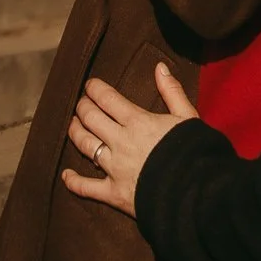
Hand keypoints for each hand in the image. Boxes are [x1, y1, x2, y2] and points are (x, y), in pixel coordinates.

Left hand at [63, 64, 195, 217]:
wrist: (195, 192)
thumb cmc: (194, 152)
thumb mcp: (187, 116)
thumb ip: (172, 91)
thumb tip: (159, 67)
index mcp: (137, 122)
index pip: (107, 99)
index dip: (95, 89)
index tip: (89, 85)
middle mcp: (121, 142)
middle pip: (91, 119)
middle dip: (82, 107)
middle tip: (80, 103)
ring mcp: (114, 169)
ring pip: (86, 146)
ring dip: (75, 133)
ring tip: (72, 125)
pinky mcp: (113, 193)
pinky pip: (87, 187)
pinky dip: (73, 181)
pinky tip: (65, 174)